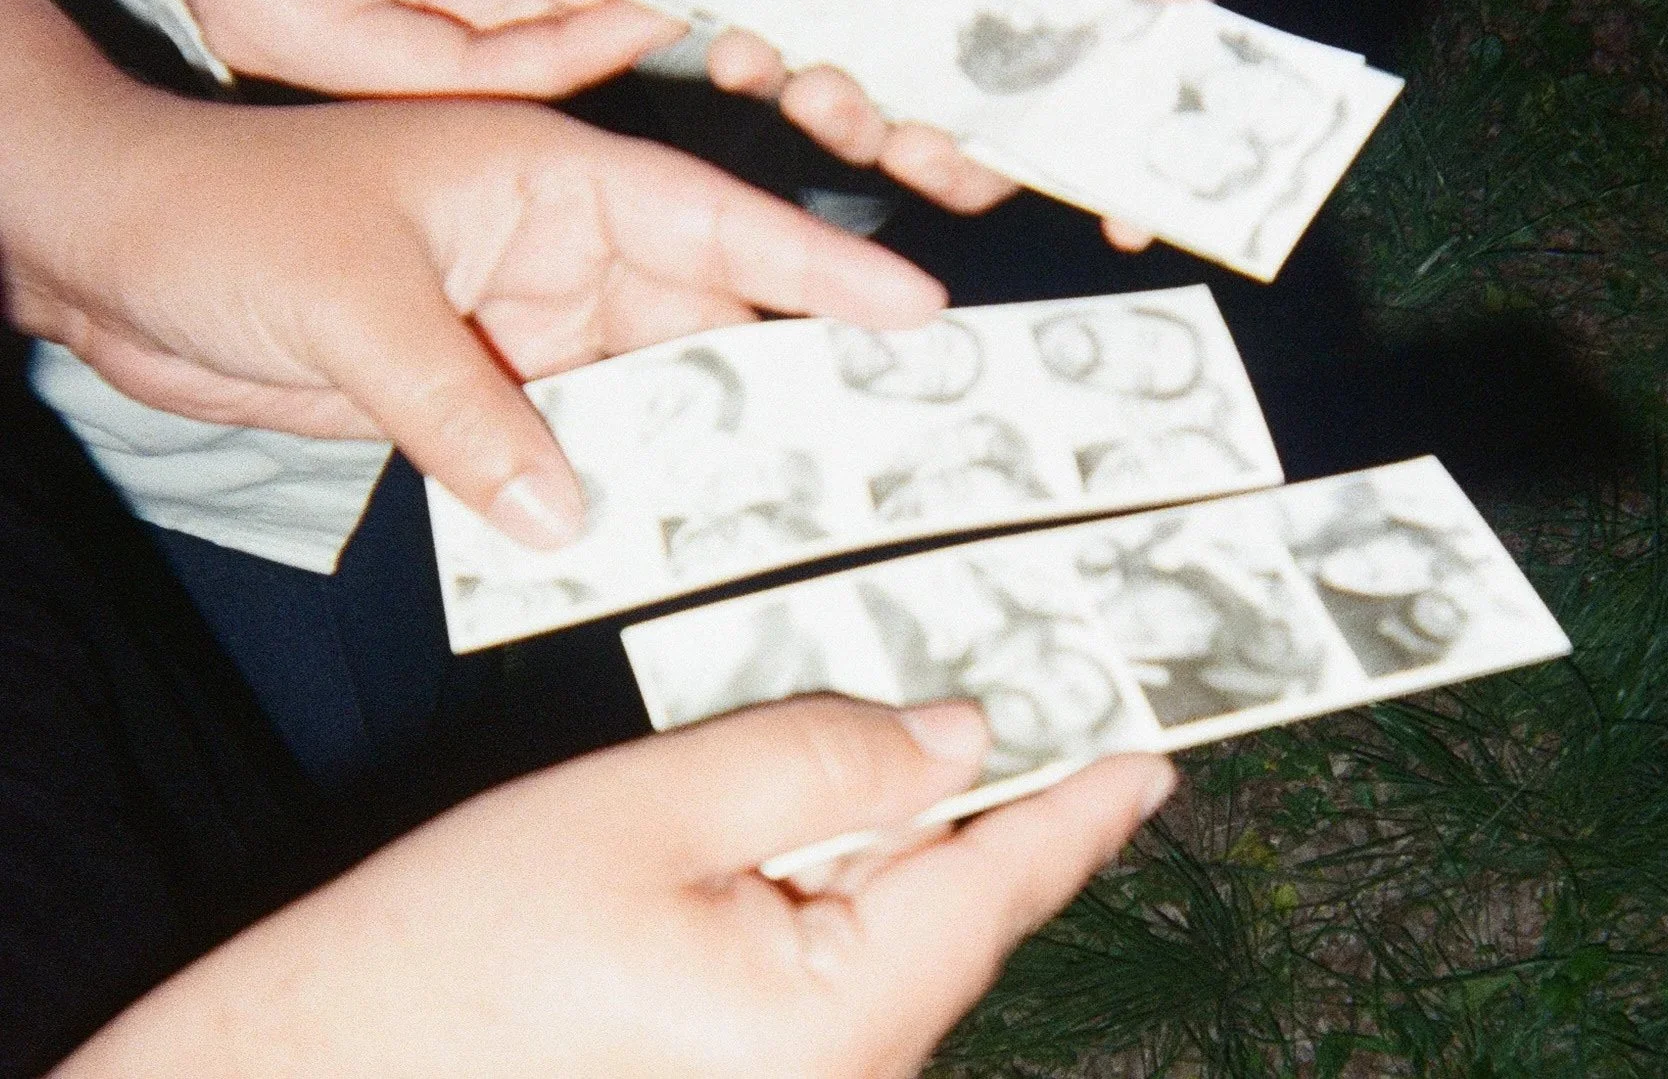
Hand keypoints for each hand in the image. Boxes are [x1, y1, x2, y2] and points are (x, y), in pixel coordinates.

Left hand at [0, 0, 942, 548]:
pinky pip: (575, 442)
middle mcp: (555, 246)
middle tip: (886, 440)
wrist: (111, 252)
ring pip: (650, 387)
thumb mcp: (356, 306)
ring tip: (799, 505)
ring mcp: (523, 322)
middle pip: (704, 315)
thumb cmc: (225, 218)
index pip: (710, 221)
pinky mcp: (483, 388)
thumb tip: (565, 515)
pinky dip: (616, 486)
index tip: (914, 308)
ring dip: (706, 444)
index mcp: (549, 177)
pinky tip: (663, 534)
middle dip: (789, 373)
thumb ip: (466, 414)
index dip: (818, 265)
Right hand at [58, 697, 1175, 1077]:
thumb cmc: (452, 956)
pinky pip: (828, 970)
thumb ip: (819, 760)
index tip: (1156, 748)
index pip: (1007, 884)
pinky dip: (841, 882)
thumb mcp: (645, 813)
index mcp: (839, 1016)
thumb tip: (957, 737)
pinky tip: (817, 817)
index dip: (1087, 803)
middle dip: (991, 800)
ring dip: (907, 837)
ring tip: (919, 727)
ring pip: (892, 936)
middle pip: (955, 910)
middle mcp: (839, 1077)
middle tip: (1035, 686)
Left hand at [714, 0, 1213, 247]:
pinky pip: (791, 16)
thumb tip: (1185, 18)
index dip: (1113, 154)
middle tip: (906, 141)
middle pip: (983, 112)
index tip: (1112, 218)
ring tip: (806, 85)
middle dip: (948, 156)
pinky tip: (741, 43)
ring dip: (845, 117)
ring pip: (877, 85)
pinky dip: (763, 50)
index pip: (1108, 78)